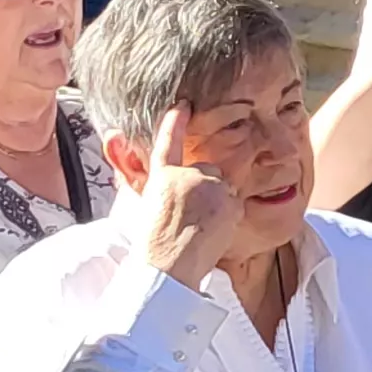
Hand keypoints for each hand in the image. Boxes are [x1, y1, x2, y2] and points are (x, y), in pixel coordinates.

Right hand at [127, 107, 239, 286]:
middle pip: (208, 170)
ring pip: (223, 187)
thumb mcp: (146, 209)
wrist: (168, 266)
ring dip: (219, 203)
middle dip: (207, 189)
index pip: (168, 142)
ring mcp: (207, 183)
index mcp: (160, 177)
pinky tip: (214, 232)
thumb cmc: (155, 245)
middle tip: (193, 218)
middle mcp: (185, 174)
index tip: (183, 105)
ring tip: (201, 228)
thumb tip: (135, 172)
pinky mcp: (226, 197)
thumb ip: (156, 187)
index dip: (175, 122)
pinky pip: (235, 203)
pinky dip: (230, 216)